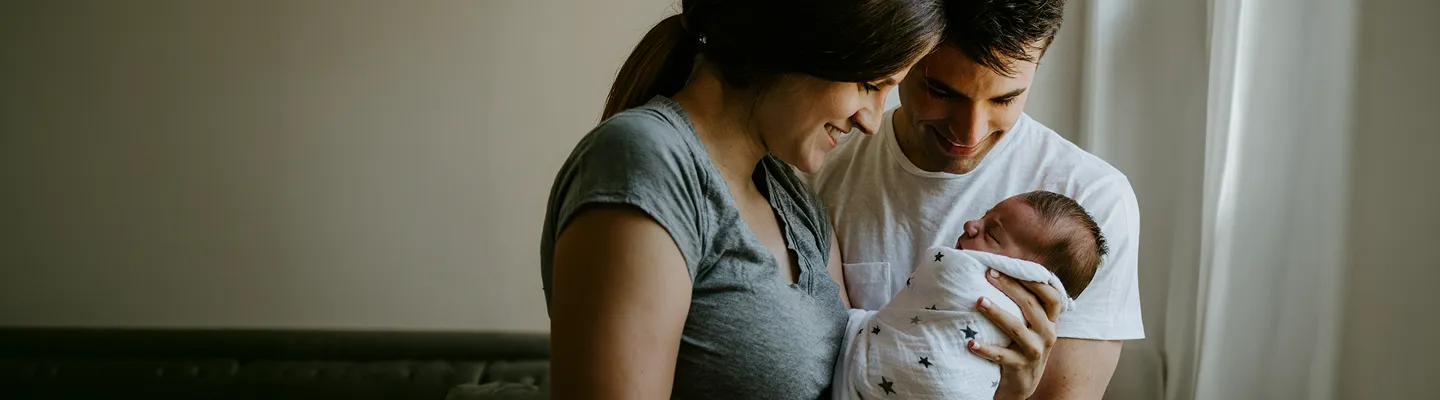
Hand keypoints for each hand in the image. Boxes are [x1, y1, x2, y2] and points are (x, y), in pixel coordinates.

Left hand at [970, 269, 1065, 399]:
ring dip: (996, 313)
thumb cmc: (1021, 346)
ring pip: (1016, 328)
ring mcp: (1035, 351)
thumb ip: (1025, 305)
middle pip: (1031, 305)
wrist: (1022, 384)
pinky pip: (1001, 355)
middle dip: (1009, 287)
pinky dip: (985, 348)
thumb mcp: (1032, 326)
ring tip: (979, 301)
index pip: (1050, 295)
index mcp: (1050, 321)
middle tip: (988, 275)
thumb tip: (999, 272)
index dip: (1033, 280)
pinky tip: (971, 341)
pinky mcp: (1020, 367)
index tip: (1008, 267)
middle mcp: (1047, 334)